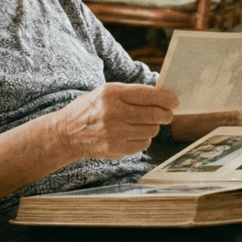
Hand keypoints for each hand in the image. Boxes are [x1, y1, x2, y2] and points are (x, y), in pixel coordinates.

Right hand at [55, 83, 177, 159]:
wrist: (67, 133)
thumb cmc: (90, 109)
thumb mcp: (106, 92)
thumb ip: (132, 93)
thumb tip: (161, 95)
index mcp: (111, 94)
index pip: (148, 95)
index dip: (166, 98)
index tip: (174, 101)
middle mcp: (113, 113)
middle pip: (154, 115)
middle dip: (166, 114)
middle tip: (168, 114)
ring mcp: (114, 133)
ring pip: (151, 130)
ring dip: (153, 126)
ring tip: (144, 123)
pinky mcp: (115, 149)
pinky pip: (143, 144)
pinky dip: (144, 138)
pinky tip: (134, 133)